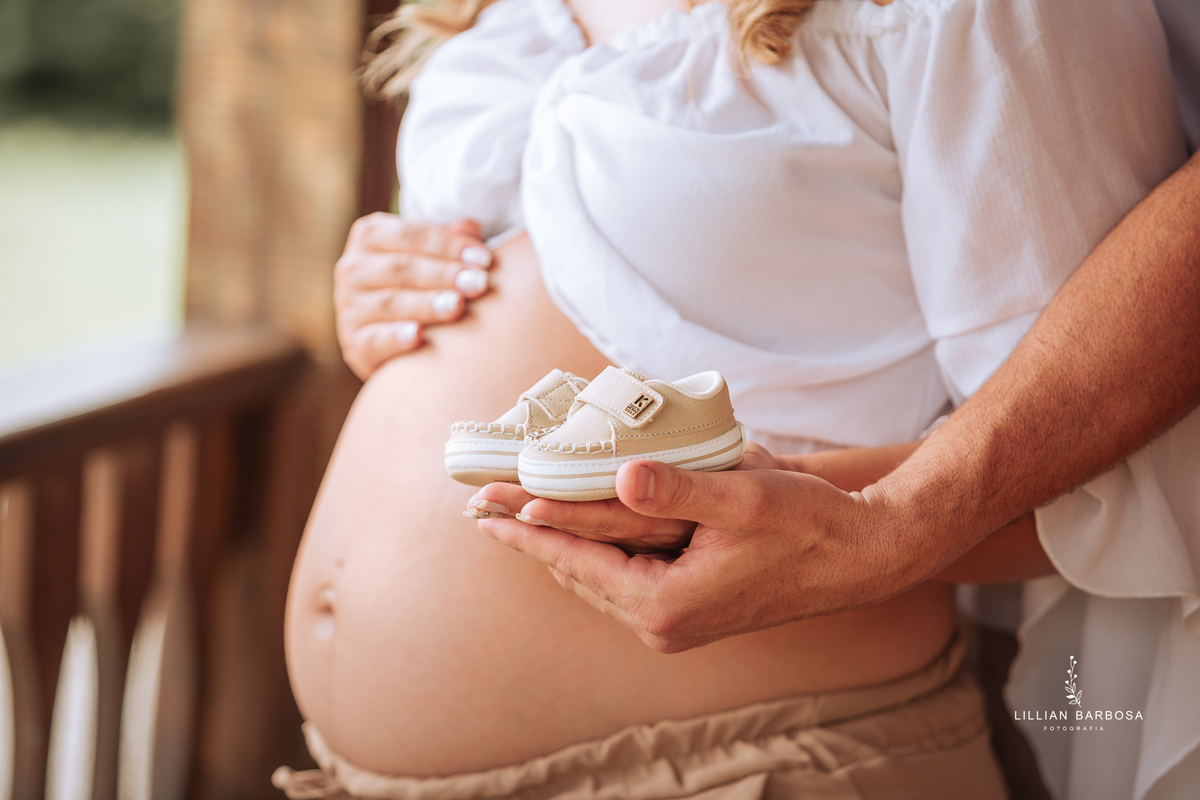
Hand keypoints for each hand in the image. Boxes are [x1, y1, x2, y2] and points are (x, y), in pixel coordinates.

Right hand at [335, 213, 493, 378]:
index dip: (449, 245)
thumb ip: (447, 238)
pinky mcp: (355, 342)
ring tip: (458, 306)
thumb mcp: (429, 254)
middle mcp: (353, 267)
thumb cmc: (420, 283)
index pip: (411, 235)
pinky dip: (396, 338)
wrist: (391, 335)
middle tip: (479, 284)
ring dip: (427, 305)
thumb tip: (471, 227)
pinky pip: (375, 340)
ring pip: (391, 303)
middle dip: (444, 275)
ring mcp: (350, 307)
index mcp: (370, 235)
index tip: (484, 259)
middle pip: (402, 269)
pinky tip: (418, 337)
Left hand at [473, 448, 917, 652]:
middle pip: (578, 573)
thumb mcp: (742, 497)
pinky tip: (579, 532)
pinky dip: (596, 552)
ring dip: (561, 545)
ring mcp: (676, 620)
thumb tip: (620, 478)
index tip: (483, 510)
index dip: (527, 530)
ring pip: (598, 578)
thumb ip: (677, 488)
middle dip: (532, 537)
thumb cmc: (807, 525)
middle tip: (484, 506)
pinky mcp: (690, 609)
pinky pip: (624, 579)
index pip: (576, 561)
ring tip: (517, 516)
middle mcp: (663, 622)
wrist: (860, 556)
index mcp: (666, 602)